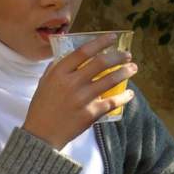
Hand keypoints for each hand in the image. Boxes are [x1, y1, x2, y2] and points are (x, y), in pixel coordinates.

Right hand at [23, 35, 137, 148]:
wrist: (41, 135)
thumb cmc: (42, 107)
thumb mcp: (44, 82)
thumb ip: (57, 67)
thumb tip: (71, 54)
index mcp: (59, 72)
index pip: (84, 51)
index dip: (100, 42)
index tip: (113, 38)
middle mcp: (72, 83)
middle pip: (101, 63)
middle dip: (118, 56)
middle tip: (127, 55)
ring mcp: (82, 99)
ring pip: (110, 80)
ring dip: (125, 72)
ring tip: (132, 69)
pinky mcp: (90, 114)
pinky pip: (112, 102)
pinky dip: (123, 97)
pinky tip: (129, 93)